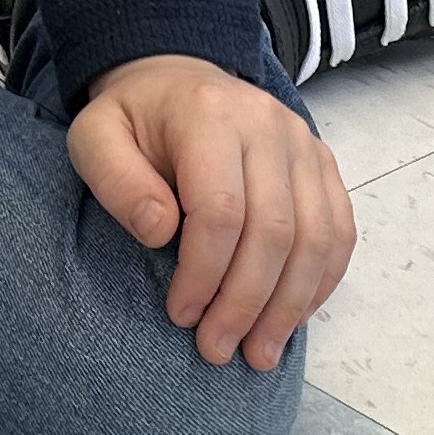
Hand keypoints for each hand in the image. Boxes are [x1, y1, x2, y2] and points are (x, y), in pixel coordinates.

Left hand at [69, 52, 356, 368]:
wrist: (178, 81)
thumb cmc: (135, 123)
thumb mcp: (95, 139)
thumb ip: (116, 181)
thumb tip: (160, 231)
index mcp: (211, 115)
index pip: (222, 210)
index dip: (204, 274)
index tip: (180, 315)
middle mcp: (269, 125)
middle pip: (275, 231)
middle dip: (246, 303)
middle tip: (218, 350)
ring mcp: (304, 145)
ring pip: (314, 240)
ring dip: (288, 307)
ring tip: (259, 352)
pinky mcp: (323, 166)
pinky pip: (338, 234)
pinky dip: (319, 284)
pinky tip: (291, 320)